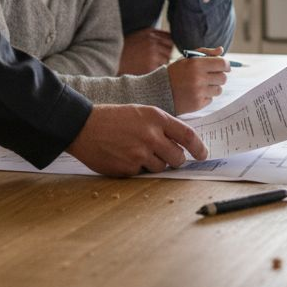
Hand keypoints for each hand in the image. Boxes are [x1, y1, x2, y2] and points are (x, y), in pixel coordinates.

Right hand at [66, 104, 206, 175]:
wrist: (83, 127)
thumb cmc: (113, 118)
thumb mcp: (141, 112)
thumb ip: (162, 126)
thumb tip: (181, 143)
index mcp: (156, 118)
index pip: (187, 135)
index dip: (199, 148)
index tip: (202, 154)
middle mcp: (150, 136)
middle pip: (178, 157)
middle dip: (176, 159)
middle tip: (168, 156)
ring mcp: (139, 154)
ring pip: (161, 167)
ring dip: (156, 164)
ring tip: (139, 152)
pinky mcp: (128, 169)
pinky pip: (143, 173)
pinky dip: (138, 168)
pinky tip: (126, 156)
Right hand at [120, 28, 174, 73]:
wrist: (111, 61)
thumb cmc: (124, 50)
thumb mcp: (137, 35)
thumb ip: (152, 35)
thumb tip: (168, 38)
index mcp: (150, 33)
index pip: (170, 38)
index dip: (169, 45)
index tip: (167, 50)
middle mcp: (152, 42)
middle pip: (170, 49)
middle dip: (167, 54)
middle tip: (159, 60)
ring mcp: (152, 54)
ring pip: (167, 59)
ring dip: (163, 63)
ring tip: (152, 65)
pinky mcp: (151, 66)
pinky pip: (162, 68)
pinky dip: (158, 70)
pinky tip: (148, 70)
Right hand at [167, 47, 228, 113]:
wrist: (159, 91)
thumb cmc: (175, 72)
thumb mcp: (187, 59)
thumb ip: (205, 53)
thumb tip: (221, 50)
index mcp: (196, 64)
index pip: (222, 63)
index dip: (226, 65)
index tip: (224, 67)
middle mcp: (198, 78)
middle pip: (223, 78)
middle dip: (219, 76)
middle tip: (211, 77)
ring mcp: (198, 92)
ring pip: (218, 90)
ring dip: (213, 87)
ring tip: (201, 85)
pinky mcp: (197, 104)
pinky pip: (210, 99)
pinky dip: (205, 96)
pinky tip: (195, 93)